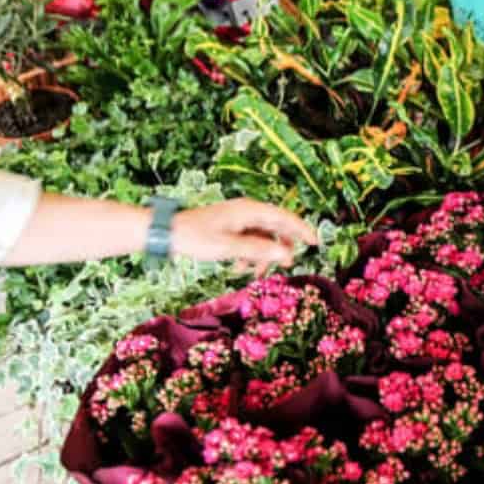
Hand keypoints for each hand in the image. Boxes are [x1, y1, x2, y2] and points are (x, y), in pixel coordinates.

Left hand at [170, 199, 317, 271]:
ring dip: (262, 255)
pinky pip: (249, 241)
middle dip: (281, 248)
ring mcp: (239, 220)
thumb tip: (286, 254)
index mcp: (249, 210)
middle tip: (285, 265)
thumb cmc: (196, 237)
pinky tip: (239, 267)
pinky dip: (249, 255)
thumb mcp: (228, 247)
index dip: (302, 230)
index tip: (315, 243)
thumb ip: (258, 250)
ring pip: (262, 237)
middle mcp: (246, 212)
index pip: (284, 218)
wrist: (168, 233)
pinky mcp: (230, 228)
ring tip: (253, 272)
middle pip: (276, 228)